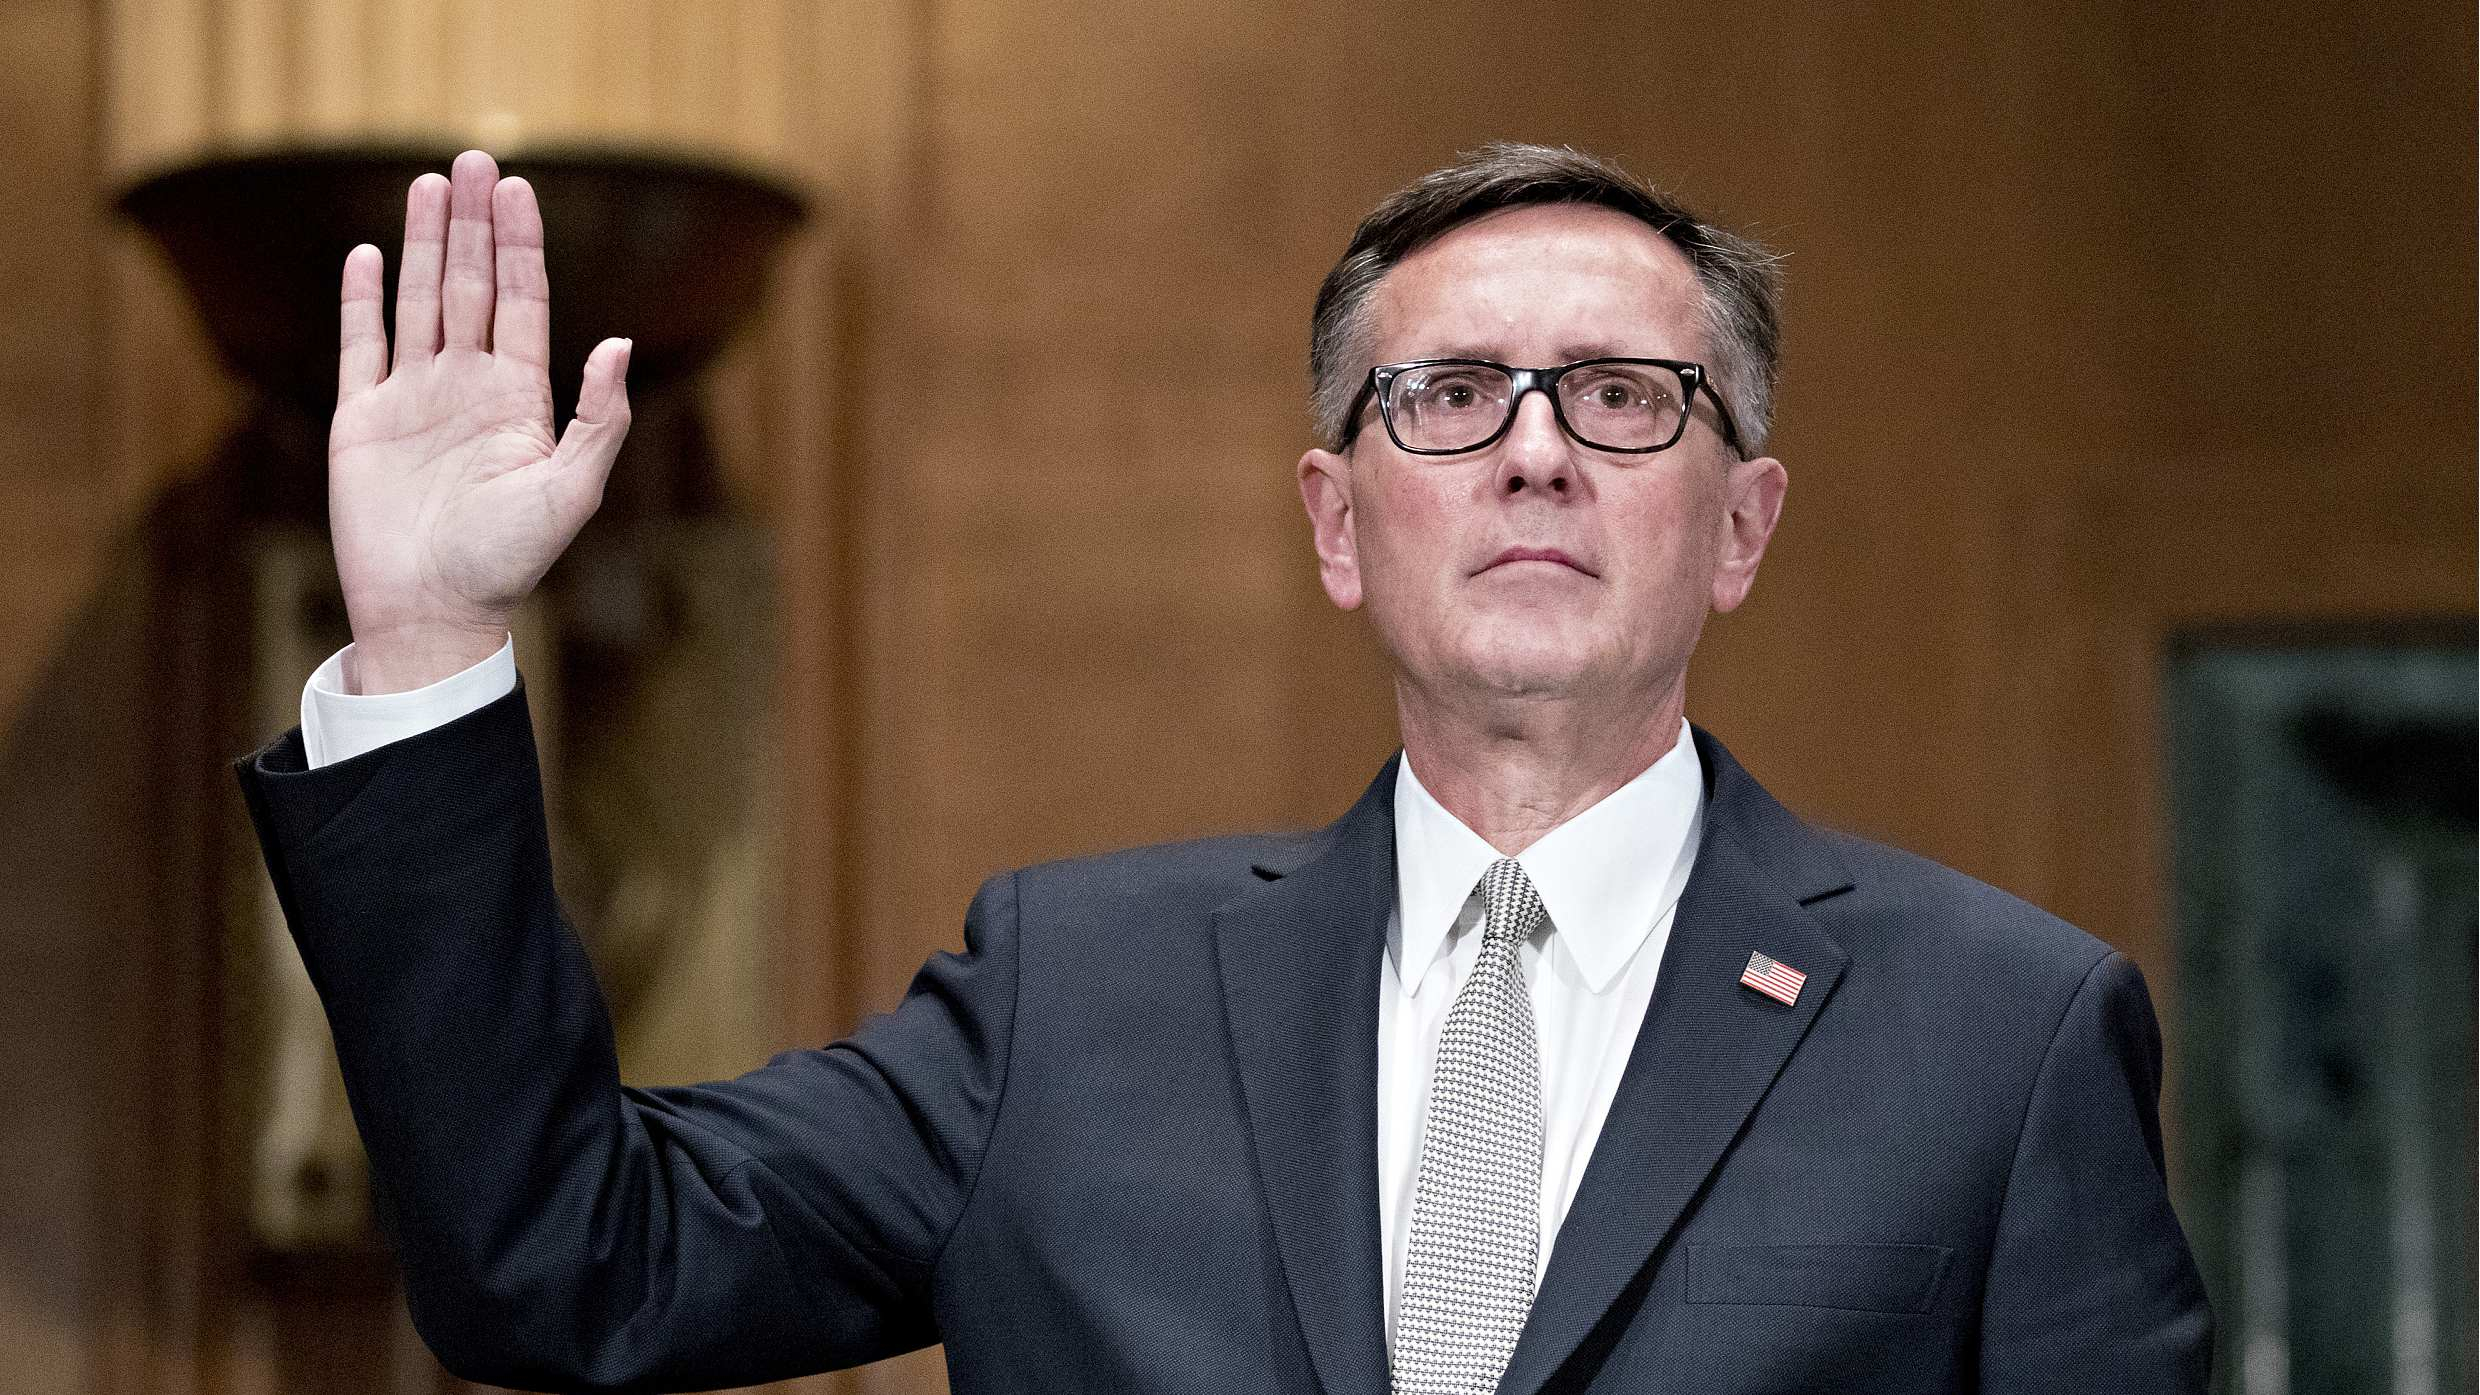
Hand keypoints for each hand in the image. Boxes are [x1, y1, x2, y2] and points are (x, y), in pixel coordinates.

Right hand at [327, 149, 631, 693]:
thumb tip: (618, 342)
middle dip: (474, 224)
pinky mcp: (361, 419)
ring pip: (420, 301)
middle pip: (471, 286)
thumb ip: (599, 418)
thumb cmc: (507, 562)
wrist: (432, 611)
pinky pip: (361, 346)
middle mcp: (468, 387)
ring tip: (430, 185)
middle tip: (476, 160)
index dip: (521, 246)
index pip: (521, 302)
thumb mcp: (571, 491)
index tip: (520, 190)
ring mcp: (414, 398)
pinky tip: (370, 255)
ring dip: (425, 244)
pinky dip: (364, 300)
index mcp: (519, 398)